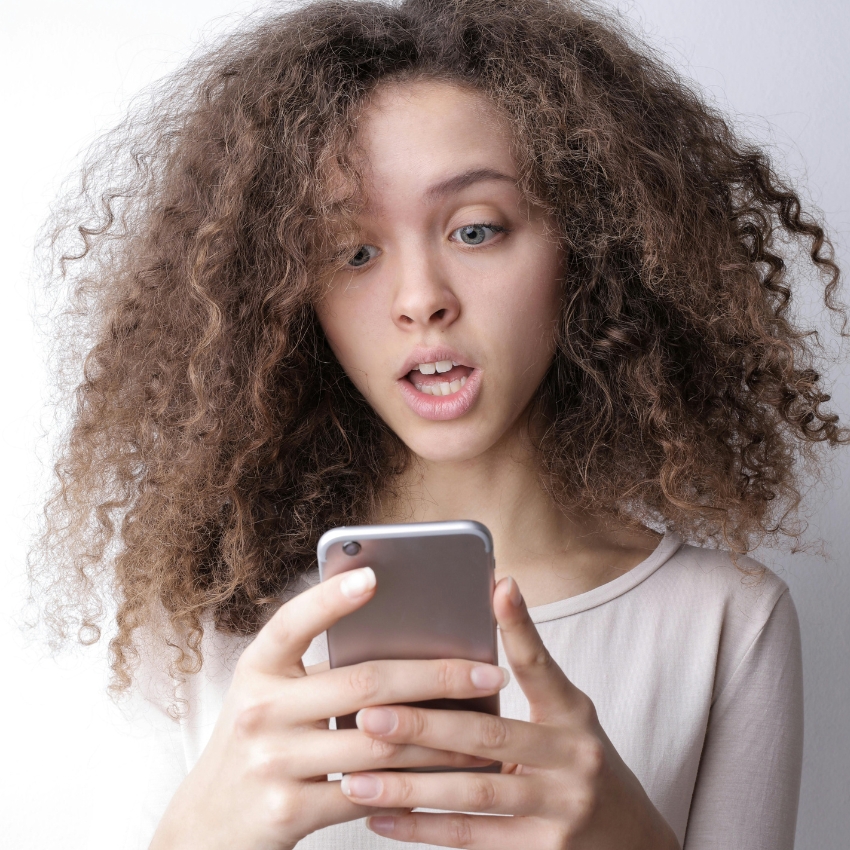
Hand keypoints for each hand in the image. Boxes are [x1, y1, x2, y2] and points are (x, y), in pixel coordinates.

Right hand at [148, 566, 507, 849]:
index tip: (374, 575)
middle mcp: (261, 710)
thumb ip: (317, 669)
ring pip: (379, 744)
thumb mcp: (270, 693)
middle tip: (487, 672)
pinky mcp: (289, 810)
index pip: (293, 622)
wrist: (209, 824)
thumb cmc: (258, 741)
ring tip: (484, 727)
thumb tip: (405, 640)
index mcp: (257, 668)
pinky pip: (370, 794)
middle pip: (364, 685)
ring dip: (441, 738)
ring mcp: (273, 763)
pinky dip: (415, 785)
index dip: (331, 599)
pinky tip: (448, 775)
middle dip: (436, 677)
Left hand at [341, 576, 680, 849]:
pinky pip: (471, 840)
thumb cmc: (579, 760)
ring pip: (472, 796)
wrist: (629, 838)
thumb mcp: (568, 715)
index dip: (520, 625)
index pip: (540, 665)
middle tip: (370, 714)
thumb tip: (492, 603)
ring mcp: (558, 810)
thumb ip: (529, 676)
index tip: (498, 586)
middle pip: (488, 738)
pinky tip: (380, 819)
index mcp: (573, 715)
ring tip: (357, 778)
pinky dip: (422, 830)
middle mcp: (571, 759)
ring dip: (409, 788)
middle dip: (424, 725)